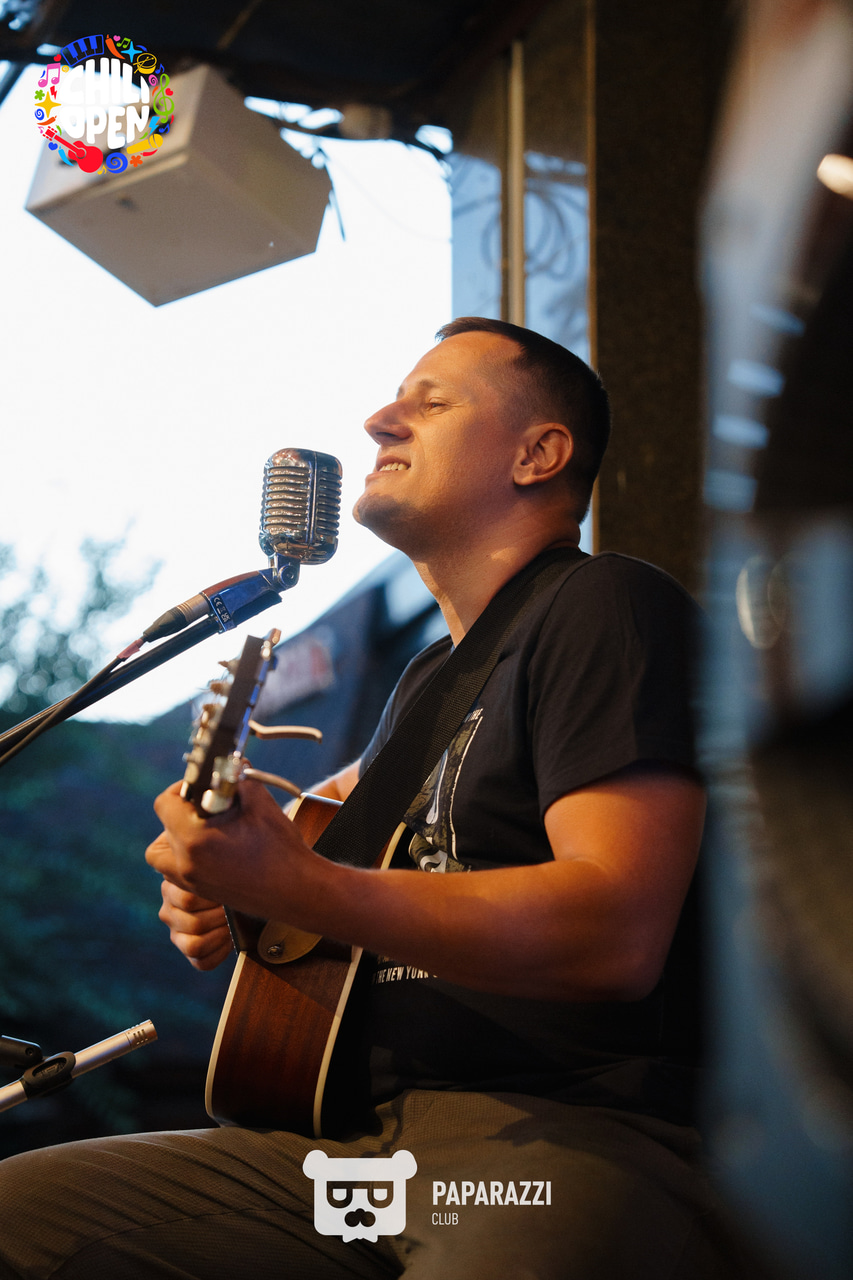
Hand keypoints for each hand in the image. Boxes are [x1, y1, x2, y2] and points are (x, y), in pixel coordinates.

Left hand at [145, 779, 323, 927]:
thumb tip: (233, 761)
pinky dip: (185, 855)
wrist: (297, 891)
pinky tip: (213, 847)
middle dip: (184, 809)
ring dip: (175, 836)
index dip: (181, 788)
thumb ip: (240, 777)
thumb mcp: (260, 803)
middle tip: (210, 805)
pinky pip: (175, 870)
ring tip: (204, 828)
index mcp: (194, 839)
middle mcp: (185, 864)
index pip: (165, 804)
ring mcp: (191, 882)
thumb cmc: (281, 849)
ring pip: (161, 853)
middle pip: (164, 826)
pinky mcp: (201, 892)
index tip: (201, 786)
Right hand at [154, 863, 232, 970]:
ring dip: (221, 936)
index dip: (215, 900)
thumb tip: (218, 871)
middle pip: (194, 924)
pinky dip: (220, 953)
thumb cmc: (228, 876)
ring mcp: (176, 934)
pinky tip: (229, 939)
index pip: (189, 901)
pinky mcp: (188, 952)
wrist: (238, 891)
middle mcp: (168, 912)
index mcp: (171, 887)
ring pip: (195, 945)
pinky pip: (202, 963)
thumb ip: (213, 867)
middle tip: (236, 911)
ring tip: (232, 924)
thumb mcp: (218, 867)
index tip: (232, 893)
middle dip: (222, 919)